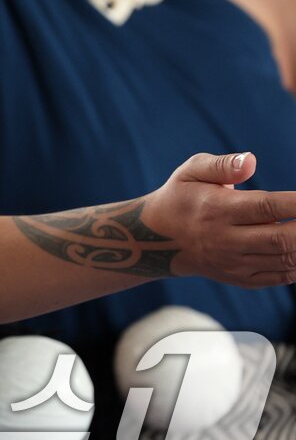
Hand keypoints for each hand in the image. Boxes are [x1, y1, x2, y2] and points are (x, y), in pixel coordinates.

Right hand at [146, 152, 295, 286]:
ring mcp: (234, 263)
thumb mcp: (190, 171)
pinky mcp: (240, 278)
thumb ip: (222, 164)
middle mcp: (225, 239)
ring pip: (285, 260)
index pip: (266, 207)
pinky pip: (279, 277)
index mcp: (216, 209)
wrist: (156, 239)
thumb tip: (252, 160)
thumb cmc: (181, 196)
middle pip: (281, 238)